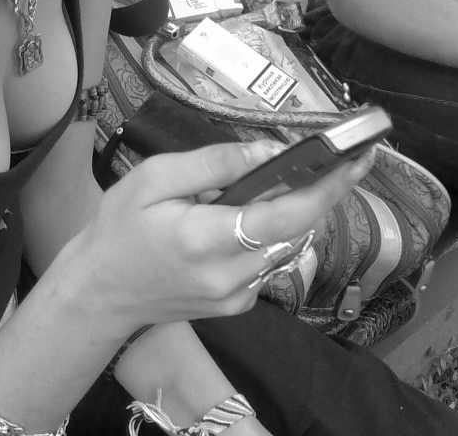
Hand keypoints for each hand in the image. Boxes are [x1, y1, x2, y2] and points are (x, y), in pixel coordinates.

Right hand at [69, 139, 373, 333]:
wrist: (100, 292)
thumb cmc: (120, 226)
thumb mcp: (154, 178)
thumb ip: (213, 164)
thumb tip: (268, 151)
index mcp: (207, 238)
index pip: (287, 213)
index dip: (329, 186)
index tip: (357, 159)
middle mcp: (231, 274)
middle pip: (298, 229)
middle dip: (323, 192)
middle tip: (338, 159)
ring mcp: (237, 296)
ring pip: (288, 245)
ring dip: (296, 212)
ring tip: (289, 180)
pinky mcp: (236, 306)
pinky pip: (271, 263)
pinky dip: (273, 234)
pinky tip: (250, 216)